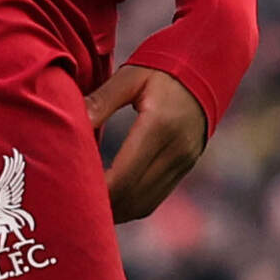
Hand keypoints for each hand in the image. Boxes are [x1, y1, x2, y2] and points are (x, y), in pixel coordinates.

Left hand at [87, 63, 206, 223]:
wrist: (208, 69)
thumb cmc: (162, 68)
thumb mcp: (130, 77)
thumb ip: (102, 100)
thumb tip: (74, 121)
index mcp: (159, 127)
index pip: (124, 175)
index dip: (97, 191)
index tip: (71, 192)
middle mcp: (175, 151)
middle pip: (133, 196)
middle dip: (102, 207)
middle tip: (71, 205)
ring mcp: (183, 162)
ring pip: (144, 203)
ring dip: (115, 211)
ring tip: (86, 209)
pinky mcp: (185, 167)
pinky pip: (154, 198)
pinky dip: (130, 205)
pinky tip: (109, 203)